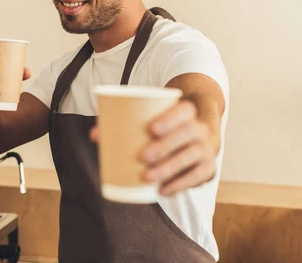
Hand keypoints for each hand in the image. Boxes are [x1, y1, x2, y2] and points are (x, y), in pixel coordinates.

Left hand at [89, 100, 216, 195]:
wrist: (197, 138)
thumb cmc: (165, 128)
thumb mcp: (152, 120)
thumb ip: (123, 125)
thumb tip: (94, 135)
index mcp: (187, 112)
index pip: (183, 111)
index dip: (170, 119)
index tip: (151, 129)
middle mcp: (200, 129)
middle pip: (187, 135)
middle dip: (165, 146)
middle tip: (142, 157)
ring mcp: (207, 150)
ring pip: (192, 157)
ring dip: (170, 168)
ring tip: (147, 177)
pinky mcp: (207, 169)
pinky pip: (197, 177)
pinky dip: (180, 185)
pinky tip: (162, 190)